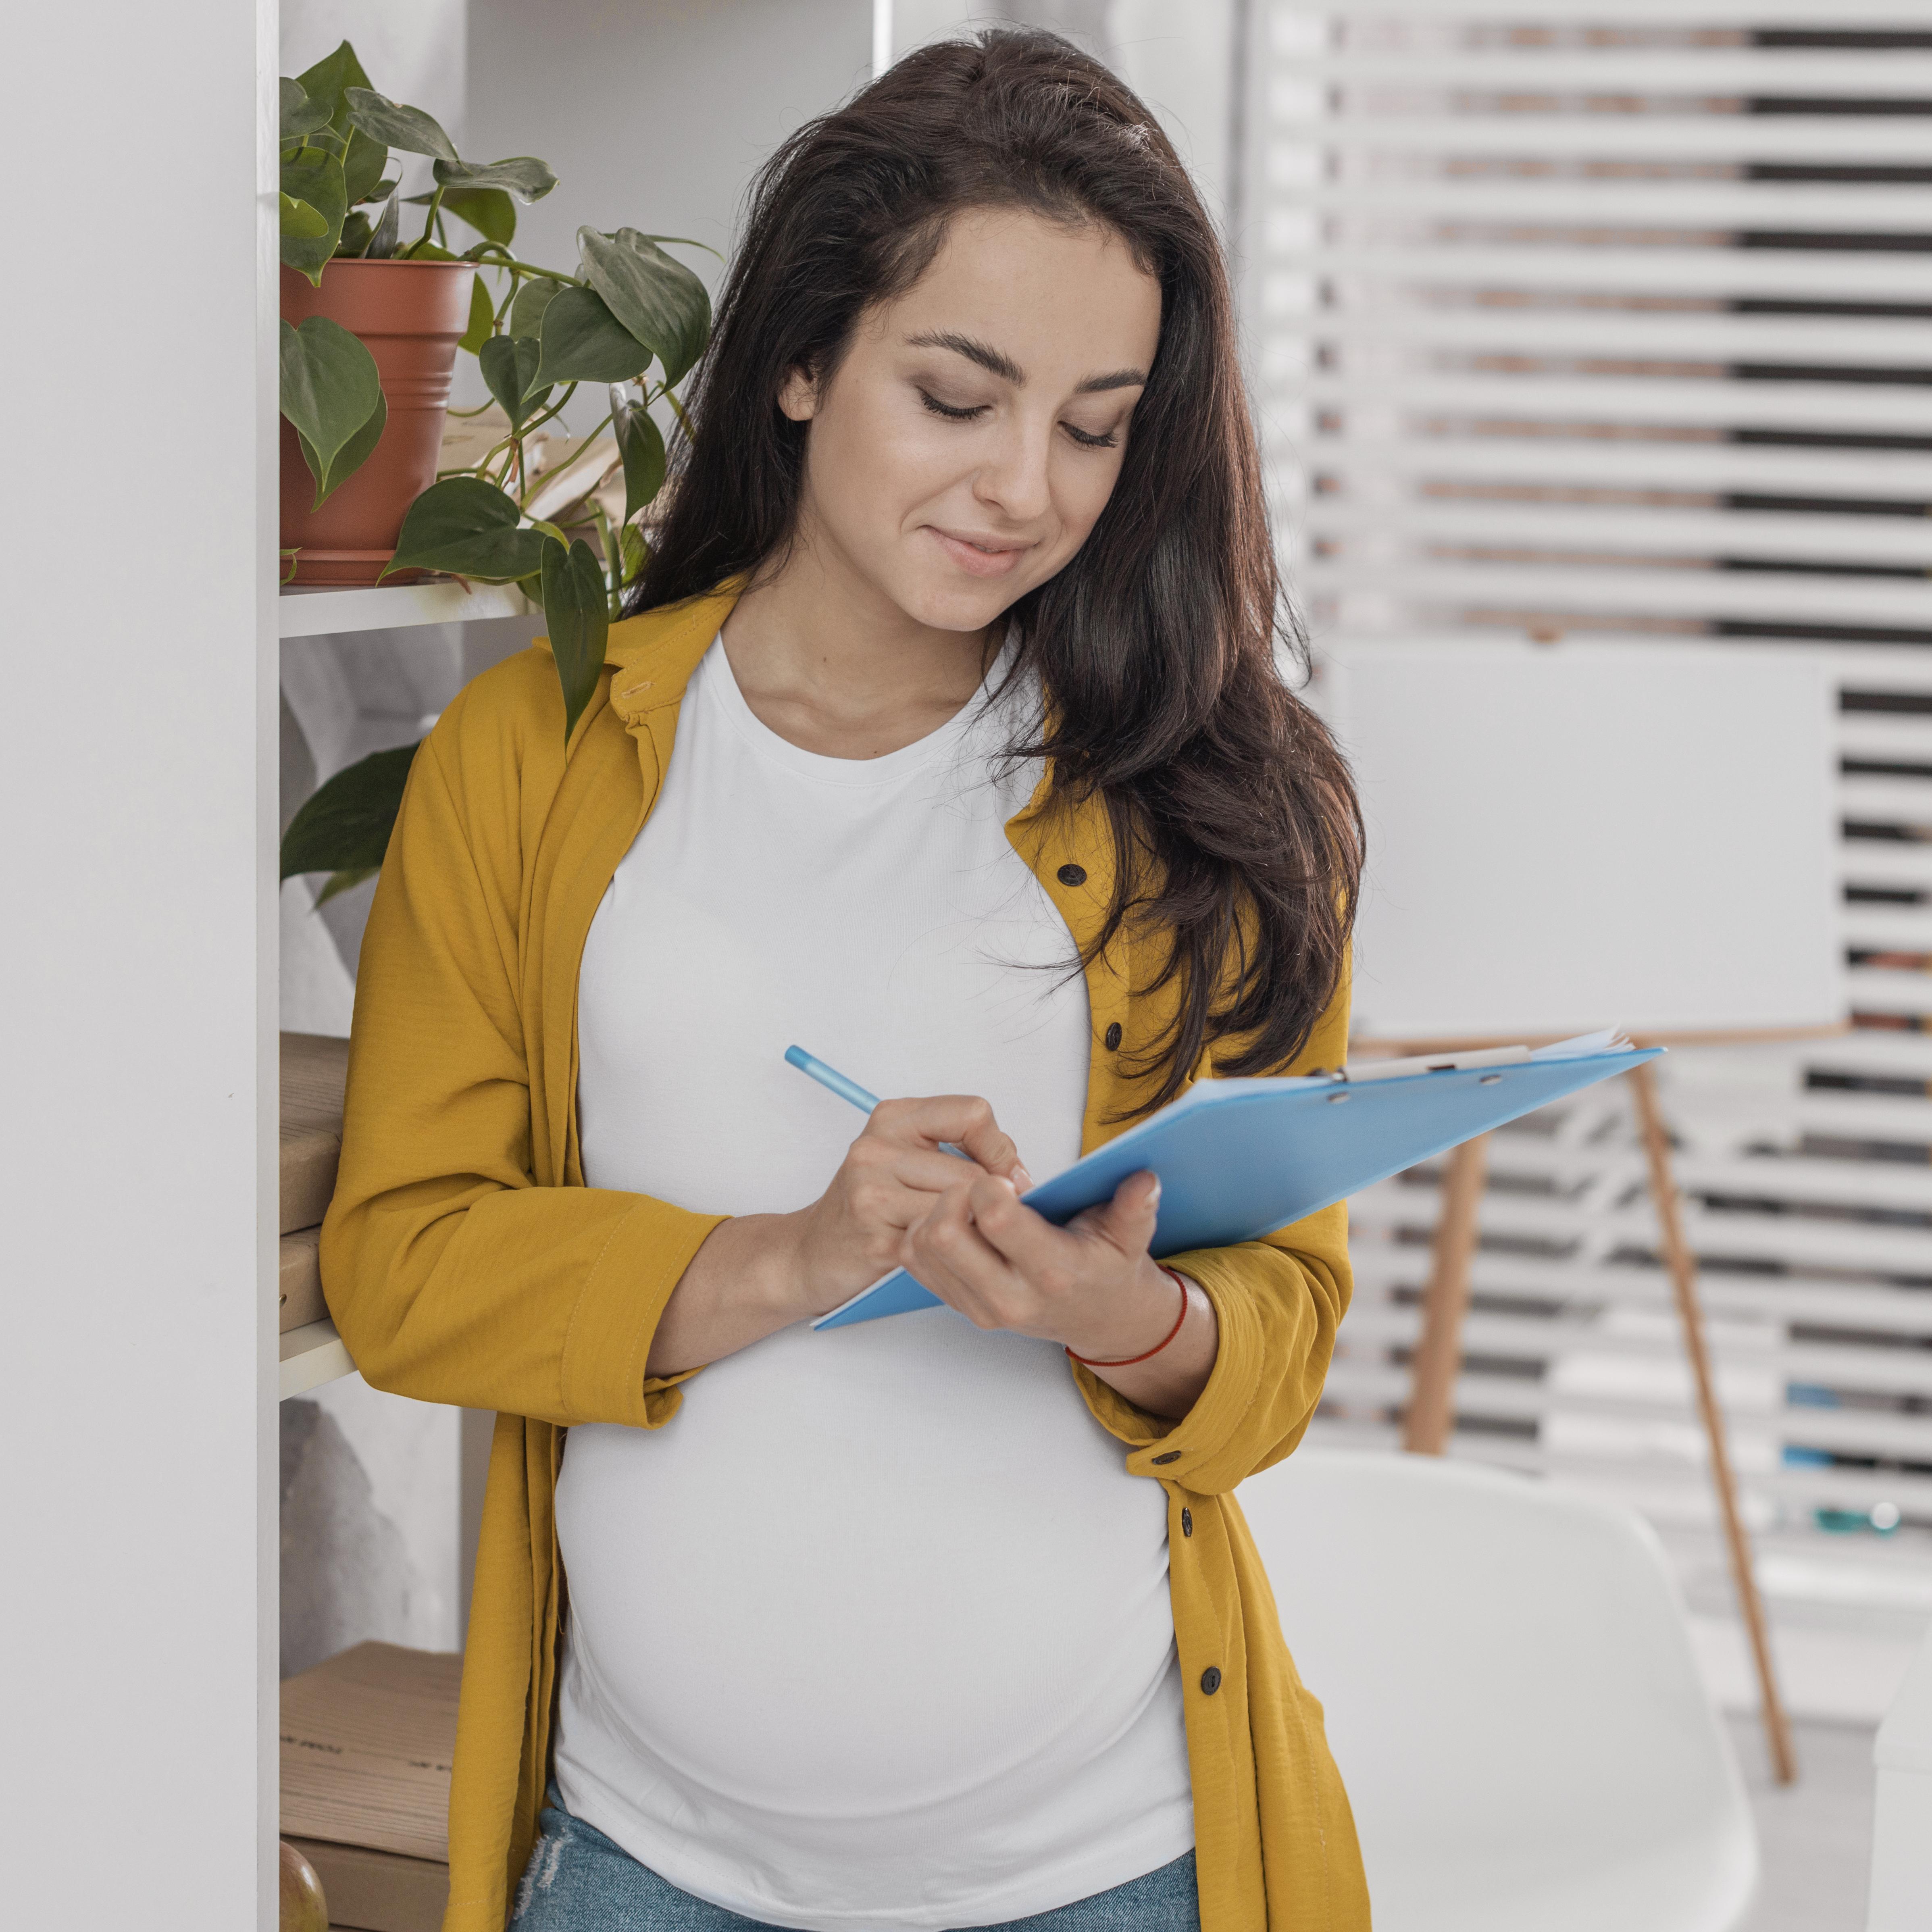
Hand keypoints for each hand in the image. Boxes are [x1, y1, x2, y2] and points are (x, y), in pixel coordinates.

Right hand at [790, 1094, 1030, 1312]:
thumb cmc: (872, 1205)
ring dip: (977, 1229)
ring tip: (971, 1236)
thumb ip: (960, 1150)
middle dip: (995, 1200)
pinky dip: (956, 1252)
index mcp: (893, 1117)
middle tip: (995, 1218)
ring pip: (961, 1209)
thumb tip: (1020, 1175)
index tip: (1006, 1177)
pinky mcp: (877, 1238)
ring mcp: (872, 1193)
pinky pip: (942, 1241)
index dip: (1000, 1149)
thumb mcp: (909, 1157)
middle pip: (973, 1172)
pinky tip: (947, 1255)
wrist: (812, 1252)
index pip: (973, 1114)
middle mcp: (876, 1148)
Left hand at [901, 1168, 1219, 1418]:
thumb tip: (1145, 1180)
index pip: (995, 1219)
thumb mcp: (1131, 1236)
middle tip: (975, 1185)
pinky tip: (957, 1220)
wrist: (1098, 1318)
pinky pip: (916, 1261)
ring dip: (935, 1212)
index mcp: (1051, 1271)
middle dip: (952, 1195)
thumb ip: (1137, 1208)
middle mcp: (1009, 1297)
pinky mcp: (958, 1306)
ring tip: (967, 1202)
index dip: (988, 1185)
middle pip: (943, 1234)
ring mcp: (979, 1307)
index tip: (1001, 1176)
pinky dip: (925, 1231)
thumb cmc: (1107, 1266)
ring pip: (921, 1247)